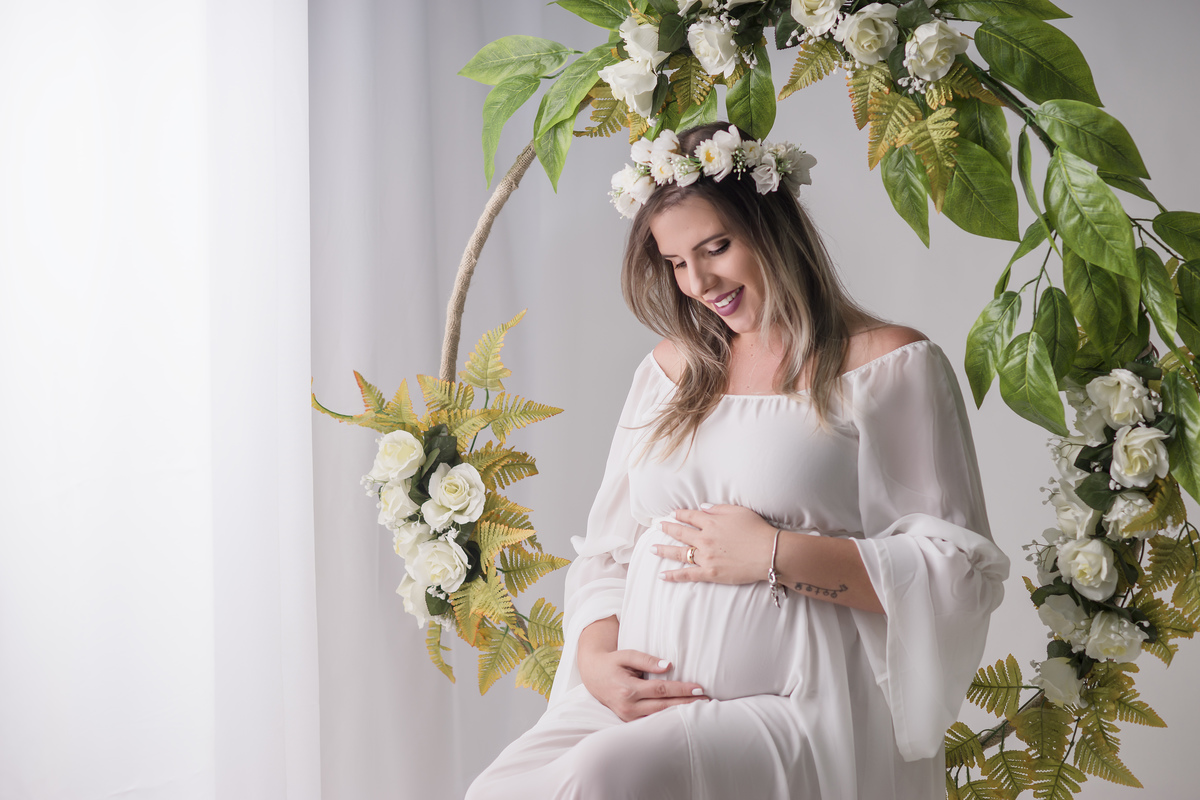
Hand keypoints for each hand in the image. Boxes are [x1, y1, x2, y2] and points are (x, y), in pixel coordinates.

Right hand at [577, 617, 706, 721]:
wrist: (593, 675)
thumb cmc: (612, 663)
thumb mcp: (626, 655)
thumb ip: (647, 660)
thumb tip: (669, 665)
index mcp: (628, 690)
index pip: (661, 690)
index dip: (682, 689)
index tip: (699, 688)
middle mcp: (628, 707)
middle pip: (664, 707)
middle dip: (686, 704)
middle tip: (707, 701)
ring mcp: (628, 717)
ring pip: (659, 717)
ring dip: (680, 713)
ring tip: (700, 709)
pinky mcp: (629, 721)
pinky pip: (652, 720)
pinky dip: (667, 718)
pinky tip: (682, 714)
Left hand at [655, 504, 775, 584]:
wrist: (768, 553)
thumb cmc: (757, 530)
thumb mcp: (738, 511)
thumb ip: (718, 509)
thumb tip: (702, 508)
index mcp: (711, 522)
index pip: (690, 516)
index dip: (680, 514)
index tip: (672, 513)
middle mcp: (705, 538)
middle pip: (680, 533)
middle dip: (667, 528)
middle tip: (657, 526)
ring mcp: (706, 557)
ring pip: (679, 553)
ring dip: (664, 550)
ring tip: (652, 549)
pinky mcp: (710, 573)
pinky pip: (688, 575)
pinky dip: (674, 575)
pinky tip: (662, 576)